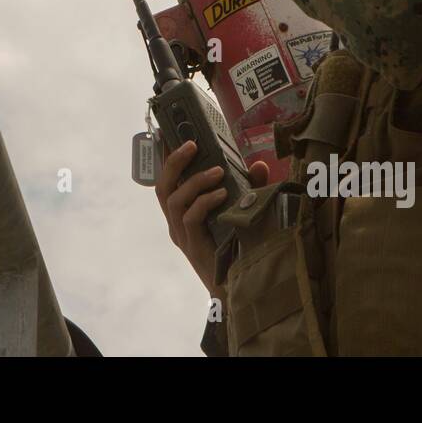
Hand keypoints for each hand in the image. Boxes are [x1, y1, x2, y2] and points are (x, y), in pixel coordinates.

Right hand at [156, 139, 271, 293]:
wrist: (238, 289)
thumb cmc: (237, 249)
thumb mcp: (241, 211)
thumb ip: (249, 188)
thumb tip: (258, 163)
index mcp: (182, 213)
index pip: (166, 181)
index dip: (164, 158)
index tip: (169, 133)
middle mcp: (176, 223)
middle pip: (162, 187)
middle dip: (173, 162)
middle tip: (192, 145)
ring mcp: (182, 235)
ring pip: (173, 201)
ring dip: (194, 181)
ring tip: (217, 172)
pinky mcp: (193, 246)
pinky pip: (190, 218)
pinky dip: (204, 202)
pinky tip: (221, 194)